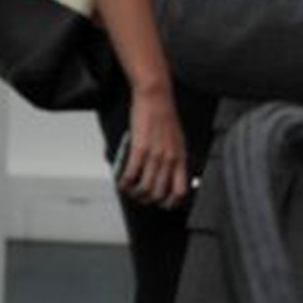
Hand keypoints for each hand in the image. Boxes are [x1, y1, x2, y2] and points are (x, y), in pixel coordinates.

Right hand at [120, 87, 188, 207]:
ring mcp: (155, 154)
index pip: (181, 190)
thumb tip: (168, 174)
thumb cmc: (165, 117)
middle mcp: (170, 158)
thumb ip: (174, 158)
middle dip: (148, 200)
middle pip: (160, 193)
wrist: (156, 98)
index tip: (162, 204)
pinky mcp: (139, 149)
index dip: (170, 202)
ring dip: (134, 193)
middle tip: (140, 197)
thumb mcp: (177, 140)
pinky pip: (130, 174)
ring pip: (144, 188)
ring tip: (129, 189)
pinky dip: (124, 182)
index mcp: (181, 157)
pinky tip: (121, 181)